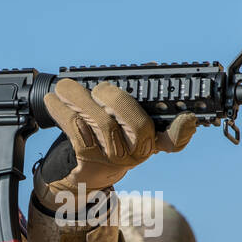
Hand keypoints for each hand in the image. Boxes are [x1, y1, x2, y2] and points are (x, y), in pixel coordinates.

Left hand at [35, 79, 195, 209]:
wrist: (78, 173)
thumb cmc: (103, 137)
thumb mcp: (123, 120)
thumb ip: (136, 94)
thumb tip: (151, 67)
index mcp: (151, 139)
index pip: (174, 140)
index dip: (182, 131)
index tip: (187, 118)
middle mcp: (138, 152)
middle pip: (138, 125)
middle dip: (116, 99)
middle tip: (99, 89)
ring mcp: (115, 159)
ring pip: (102, 124)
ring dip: (79, 100)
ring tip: (65, 87)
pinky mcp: (90, 162)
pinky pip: (77, 132)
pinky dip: (63, 112)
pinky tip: (54, 102)